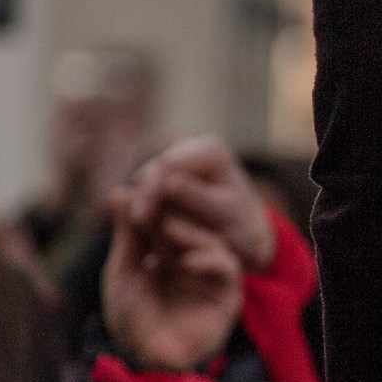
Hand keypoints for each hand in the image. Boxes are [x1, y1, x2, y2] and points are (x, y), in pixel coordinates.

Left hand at [101, 197, 243, 370]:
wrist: (144, 360)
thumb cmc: (129, 320)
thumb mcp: (122, 270)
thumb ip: (126, 234)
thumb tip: (119, 189)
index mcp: (164, 254)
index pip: (166, 218)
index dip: (156, 203)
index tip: (142, 186)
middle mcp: (189, 261)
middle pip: (191, 224)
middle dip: (175, 211)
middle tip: (160, 200)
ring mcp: (208, 277)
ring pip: (211, 240)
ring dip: (190, 231)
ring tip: (168, 229)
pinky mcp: (226, 296)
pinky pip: (227, 267)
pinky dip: (210, 258)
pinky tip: (187, 261)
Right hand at [126, 135, 275, 272]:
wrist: (248, 235)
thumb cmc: (241, 227)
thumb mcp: (224, 214)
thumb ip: (197, 197)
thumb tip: (170, 181)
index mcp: (211, 151)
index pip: (170, 164)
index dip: (151, 190)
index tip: (140, 218)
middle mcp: (193, 147)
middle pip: (155, 168)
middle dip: (142, 197)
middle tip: (133, 225)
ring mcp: (179, 159)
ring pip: (147, 179)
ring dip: (140, 203)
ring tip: (136, 230)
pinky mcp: (168, 176)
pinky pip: (149, 190)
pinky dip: (145, 207)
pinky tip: (141, 228)